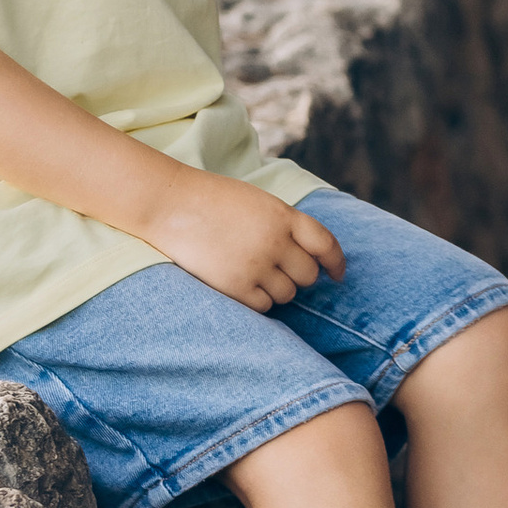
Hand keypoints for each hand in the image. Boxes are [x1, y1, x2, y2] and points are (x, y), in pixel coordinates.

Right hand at [152, 172, 346, 311]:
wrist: (169, 204)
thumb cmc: (212, 200)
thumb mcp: (258, 202)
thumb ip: (284, 225)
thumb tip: (307, 257)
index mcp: (284, 215)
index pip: (325, 244)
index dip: (336, 262)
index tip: (337, 275)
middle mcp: (275, 241)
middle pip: (308, 275)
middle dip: (298, 276)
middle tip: (278, 270)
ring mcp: (256, 264)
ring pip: (287, 294)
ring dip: (277, 289)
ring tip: (252, 272)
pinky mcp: (235, 286)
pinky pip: (264, 307)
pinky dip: (258, 301)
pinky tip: (242, 286)